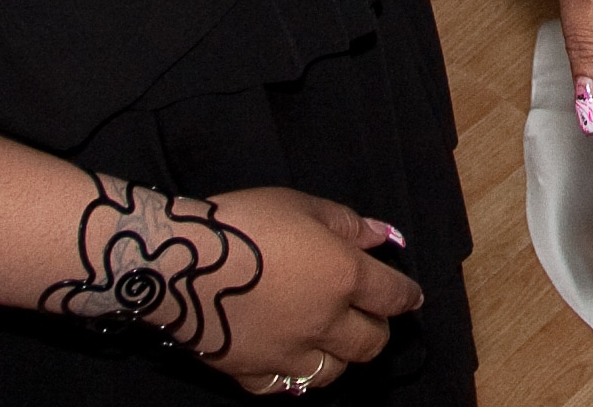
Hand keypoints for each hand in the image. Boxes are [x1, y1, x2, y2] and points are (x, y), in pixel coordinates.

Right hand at [187, 184, 424, 391]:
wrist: (181, 261)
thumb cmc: (245, 221)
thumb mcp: (302, 205)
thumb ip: (347, 224)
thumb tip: (381, 236)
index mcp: (344, 277)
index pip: (392, 295)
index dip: (407, 295)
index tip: (411, 297)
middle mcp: (324, 323)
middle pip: (371, 343)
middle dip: (378, 328)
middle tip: (369, 316)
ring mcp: (288, 354)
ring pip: (333, 372)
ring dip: (341, 355)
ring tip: (332, 338)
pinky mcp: (253, 373)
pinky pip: (287, 386)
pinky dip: (296, 375)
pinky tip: (292, 358)